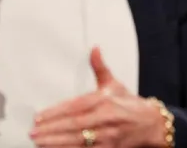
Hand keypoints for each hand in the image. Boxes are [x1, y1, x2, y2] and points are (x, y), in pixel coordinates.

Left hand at [30, 47, 166, 147]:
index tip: (39, 117)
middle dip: (52, 129)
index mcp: (103, 101)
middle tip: (33, 132)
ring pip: (79, 140)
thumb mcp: (114, 83)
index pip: (74, 107)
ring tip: (40, 142)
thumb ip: (99, 67)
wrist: (152, 124)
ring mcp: (107, 136)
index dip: (55, 112)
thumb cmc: (130, 104)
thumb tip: (94, 48)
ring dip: (58, 142)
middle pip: (74, 125)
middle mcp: (104, 118)